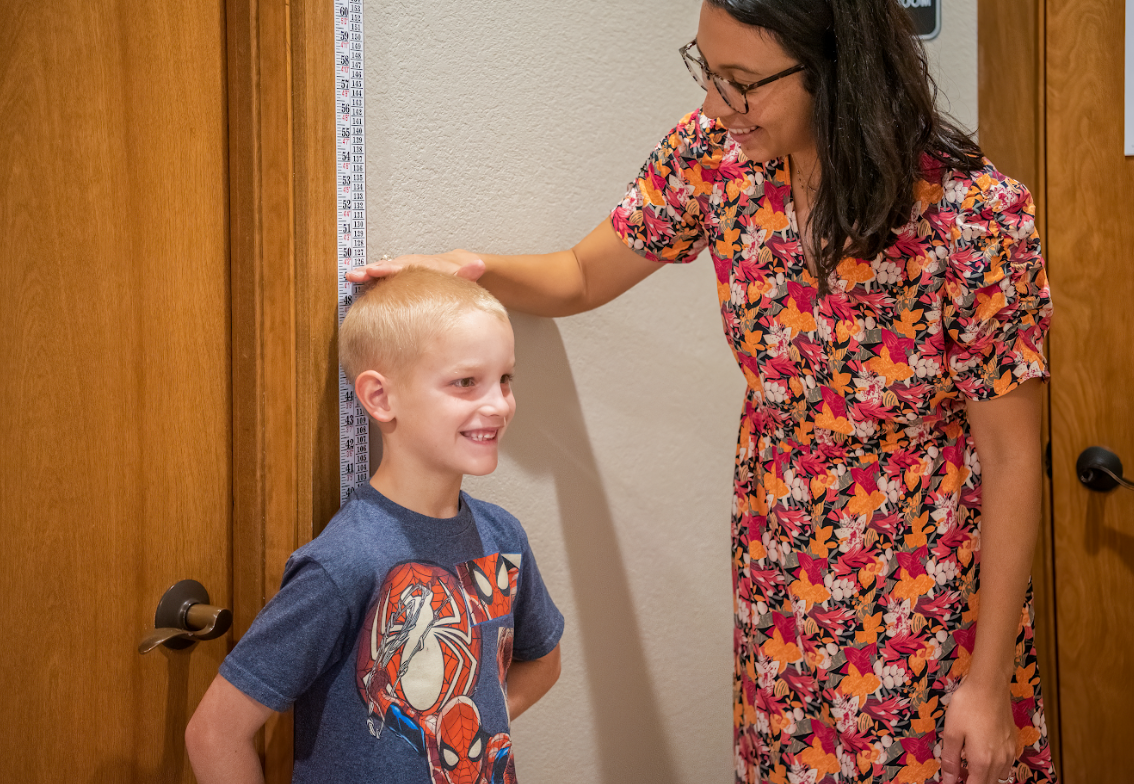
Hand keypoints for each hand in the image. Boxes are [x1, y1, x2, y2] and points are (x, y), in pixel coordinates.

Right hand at [344, 249, 485, 283]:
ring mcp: (403, 273)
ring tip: (351, 278)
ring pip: (383, 272)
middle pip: (389, 267)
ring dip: (367, 275)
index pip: (404, 266)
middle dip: (371, 270)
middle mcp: (411, 267)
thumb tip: (480, 265)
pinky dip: (370, 284)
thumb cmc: (459, 275)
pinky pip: (383, 282)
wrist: (458, 271)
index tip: (375, 271)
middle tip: (355, 274)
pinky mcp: (399, 283)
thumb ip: (468, 272)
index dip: (389, 269)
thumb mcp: (466, 274)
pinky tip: (357, 296)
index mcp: (423, 265)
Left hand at [941, 678, 1017, 783]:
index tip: (952, 781)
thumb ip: (950, 759)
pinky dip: (994, 766)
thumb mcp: (952, 733)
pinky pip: (1005, 764)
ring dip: (984, 776)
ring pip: (998, 776)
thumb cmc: (967, 707)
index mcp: (983, 761)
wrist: (990, 686)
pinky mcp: (1013, 743)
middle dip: (972, 781)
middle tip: (957, 772)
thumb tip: (949, 780)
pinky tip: (982, 753)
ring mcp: (1009, 752)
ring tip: (967, 764)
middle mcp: (1000, 761)